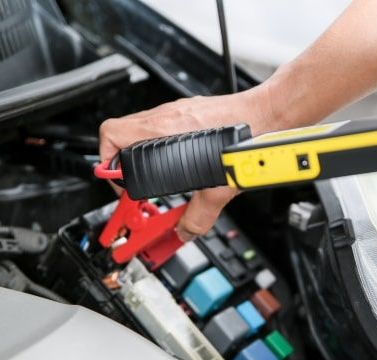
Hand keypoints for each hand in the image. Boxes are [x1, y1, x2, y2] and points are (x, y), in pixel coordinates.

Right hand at [99, 85, 280, 240]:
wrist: (268, 114)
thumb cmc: (246, 139)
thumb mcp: (219, 188)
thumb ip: (198, 216)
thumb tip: (185, 232)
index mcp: (162, 130)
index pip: (111, 136)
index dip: (108, 164)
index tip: (119, 186)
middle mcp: (165, 116)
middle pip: (121, 135)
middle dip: (122, 163)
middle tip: (131, 185)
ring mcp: (177, 111)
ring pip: (140, 130)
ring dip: (138, 153)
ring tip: (149, 175)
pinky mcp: (190, 112)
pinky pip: (161, 127)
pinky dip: (158, 145)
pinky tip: (175, 161)